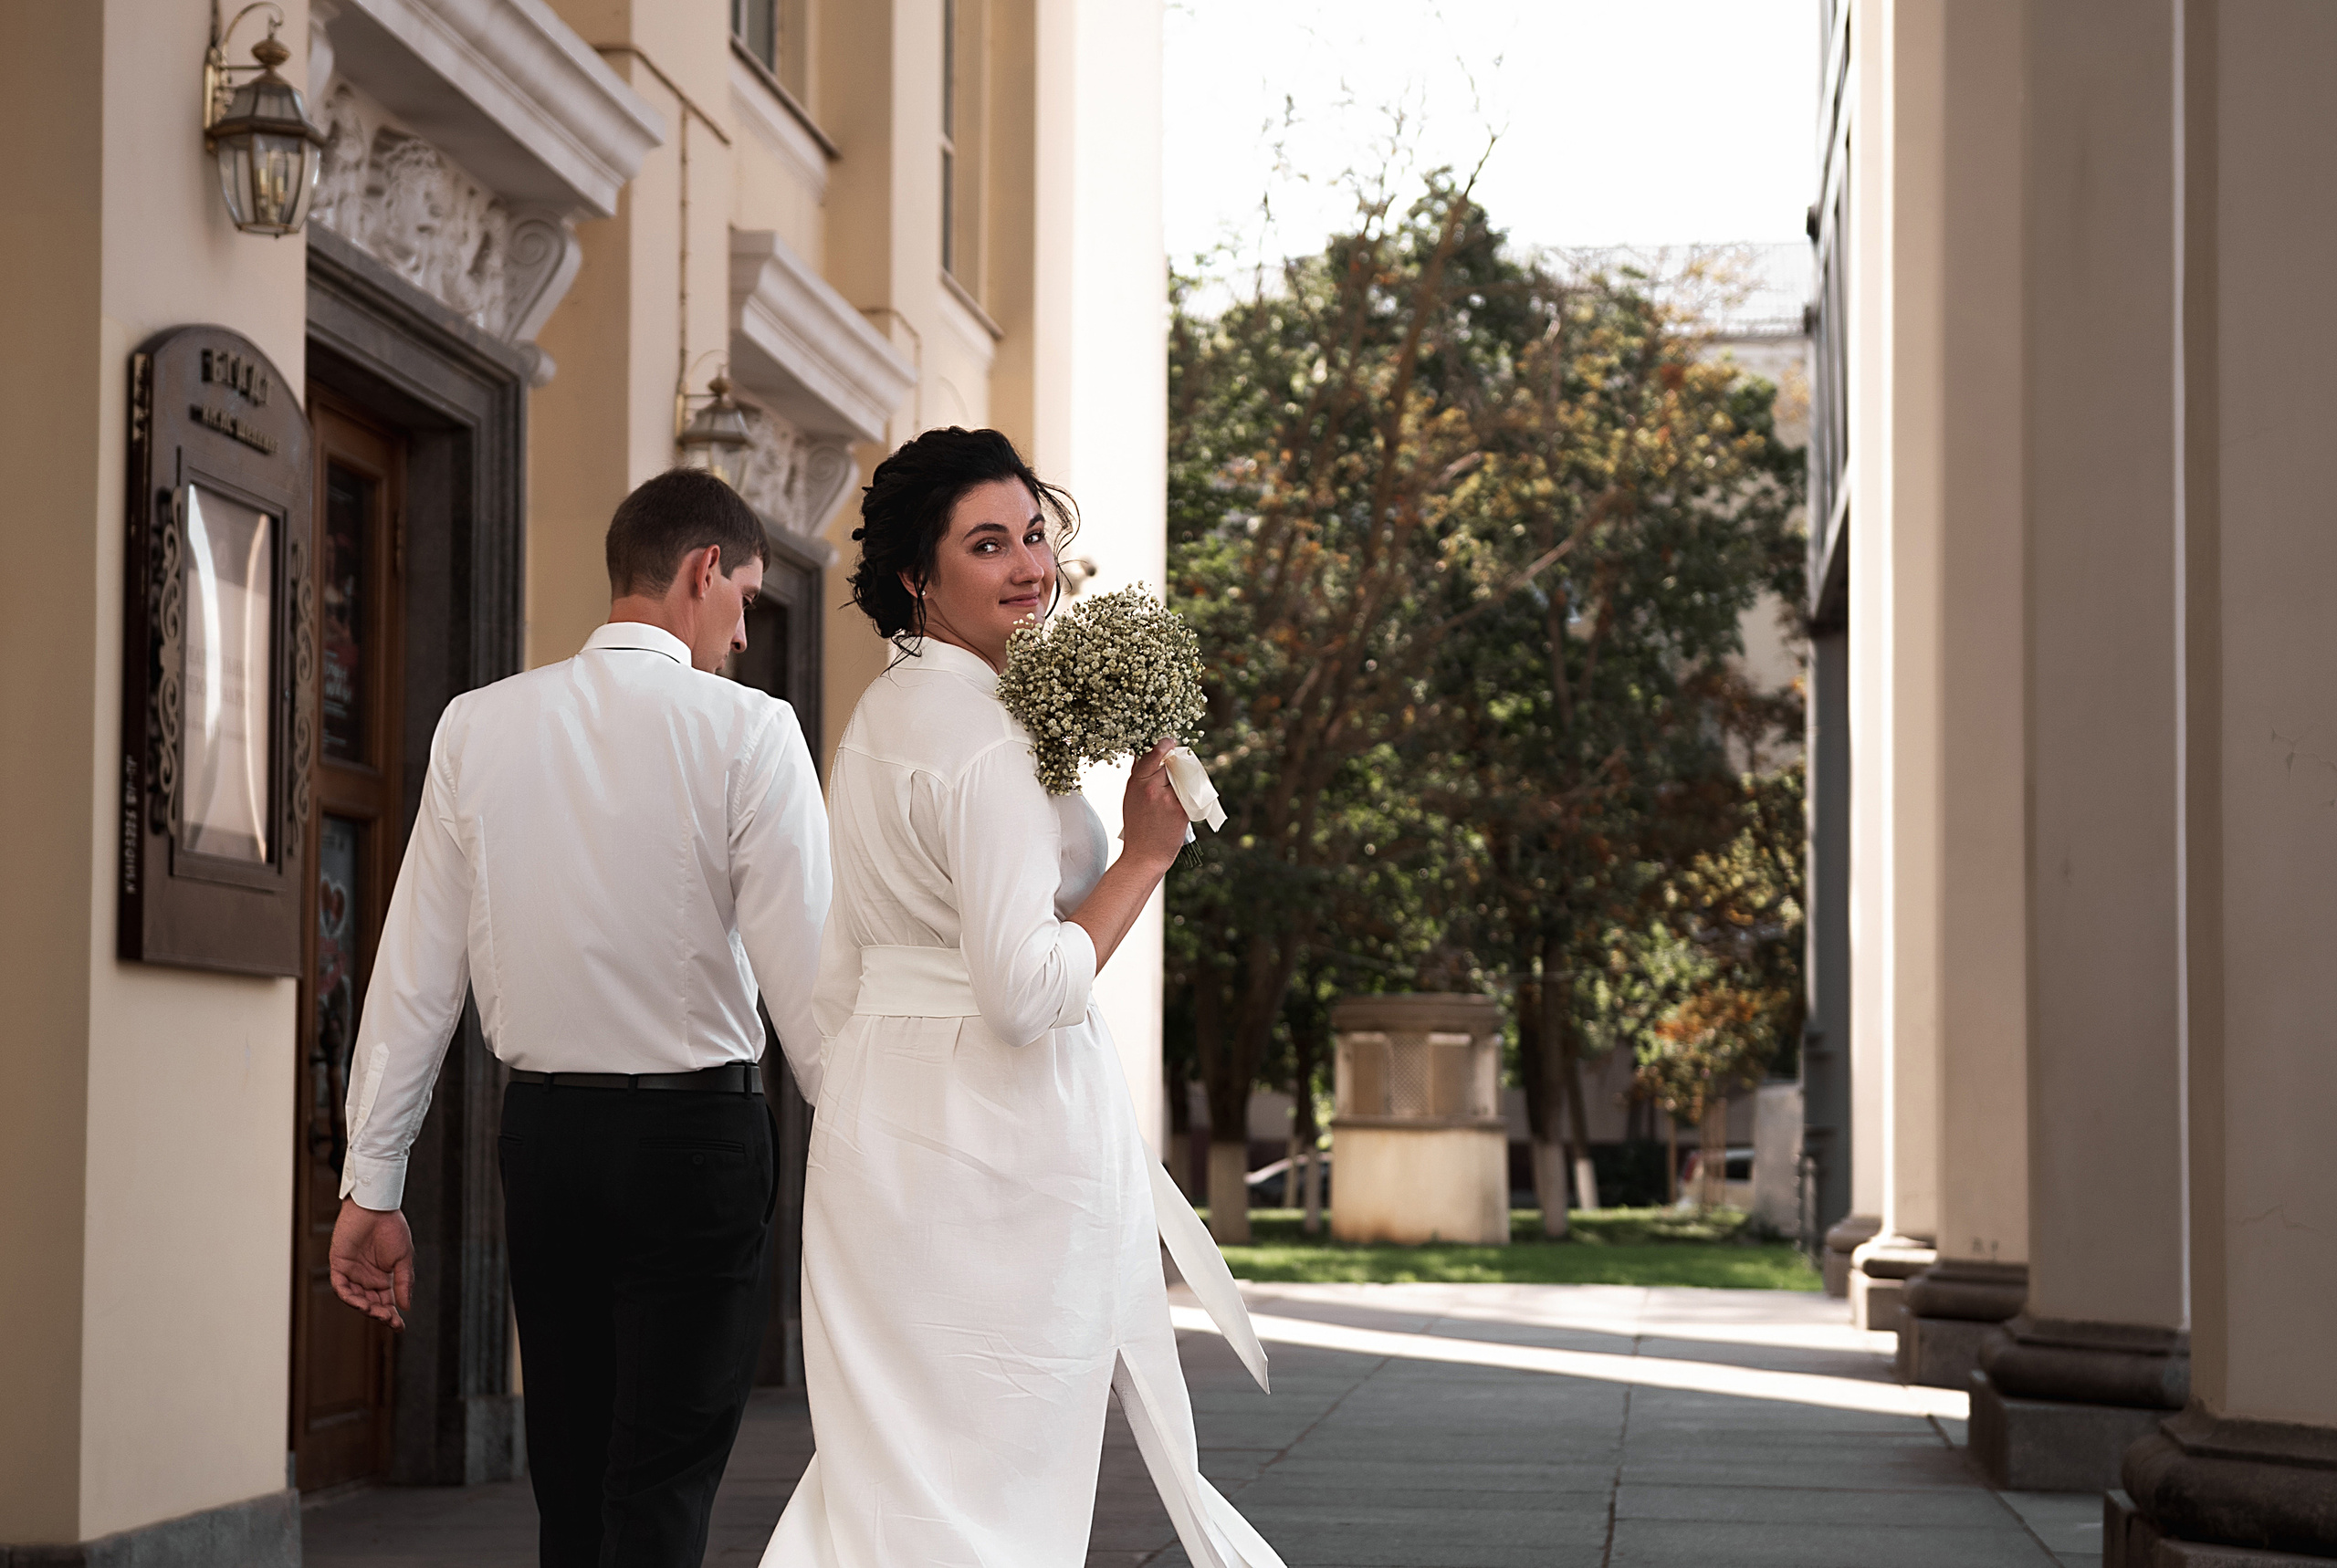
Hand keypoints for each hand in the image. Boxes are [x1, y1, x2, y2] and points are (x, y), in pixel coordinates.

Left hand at [329, 1198, 413, 1328]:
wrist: (376, 1208)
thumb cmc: (391, 1228)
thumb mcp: (403, 1258)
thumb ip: (403, 1282)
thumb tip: (405, 1307)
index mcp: (383, 1277)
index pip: (387, 1302)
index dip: (392, 1315)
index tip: (400, 1327)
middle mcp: (367, 1278)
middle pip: (371, 1303)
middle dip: (380, 1314)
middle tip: (389, 1320)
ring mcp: (352, 1273)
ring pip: (356, 1299)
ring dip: (365, 1308)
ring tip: (376, 1312)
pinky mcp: (339, 1265)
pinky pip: (341, 1287)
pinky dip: (349, 1297)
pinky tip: (361, 1303)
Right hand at [1121, 738, 1190, 870]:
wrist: (1145, 856)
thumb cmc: (1138, 826)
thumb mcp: (1131, 797)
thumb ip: (1140, 775)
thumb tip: (1148, 753)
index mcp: (1137, 783)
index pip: (1153, 754)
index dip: (1164, 744)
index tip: (1170, 741)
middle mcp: (1153, 788)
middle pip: (1172, 764)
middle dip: (1174, 765)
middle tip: (1174, 771)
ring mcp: (1169, 799)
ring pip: (1183, 778)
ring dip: (1183, 780)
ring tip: (1174, 792)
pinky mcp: (1183, 810)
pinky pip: (1190, 793)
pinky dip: (1189, 794)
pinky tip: (1183, 802)